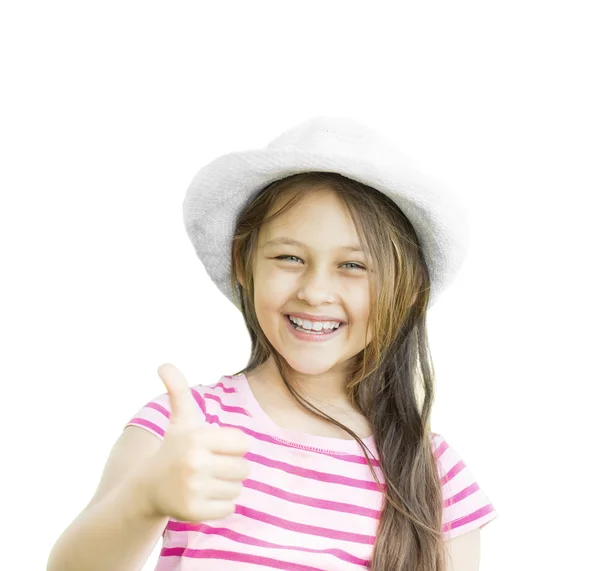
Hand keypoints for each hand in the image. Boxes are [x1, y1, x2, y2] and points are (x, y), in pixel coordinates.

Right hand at [143, 363, 250, 521]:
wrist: (148, 488)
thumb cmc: (174, 448)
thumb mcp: (180, 419)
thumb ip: (178, 389)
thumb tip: (163, 364)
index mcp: (197, 437)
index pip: (243, 444)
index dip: (232, 447)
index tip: (214, 448)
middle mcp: (193, 462)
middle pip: (243, 469)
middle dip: (230, 468)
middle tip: (210, 467)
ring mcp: (192, 489)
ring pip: (236, 489)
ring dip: (225, 487)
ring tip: (205, 482)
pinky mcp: (193, 512)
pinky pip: (228, 509)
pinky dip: (220, 506)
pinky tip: (202, 498)